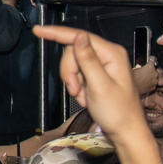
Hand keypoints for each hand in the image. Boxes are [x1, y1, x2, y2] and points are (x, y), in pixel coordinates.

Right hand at [31, 24, 147, 147]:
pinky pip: (77, 73)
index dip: (57, 33)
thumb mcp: (99, 86)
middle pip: (73, 51)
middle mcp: (108, 55)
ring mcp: (103, 65)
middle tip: (75, 90)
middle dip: (70, 71)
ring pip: (73, 63)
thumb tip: (79, 35)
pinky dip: (76, 85)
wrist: (125, 133)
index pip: (79, 36)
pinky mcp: (97, 74)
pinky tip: (85, 96)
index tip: (37, 30)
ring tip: (82, 96)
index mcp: (112, 54)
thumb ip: (88, 59)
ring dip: (73, 81)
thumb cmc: (117, 112)